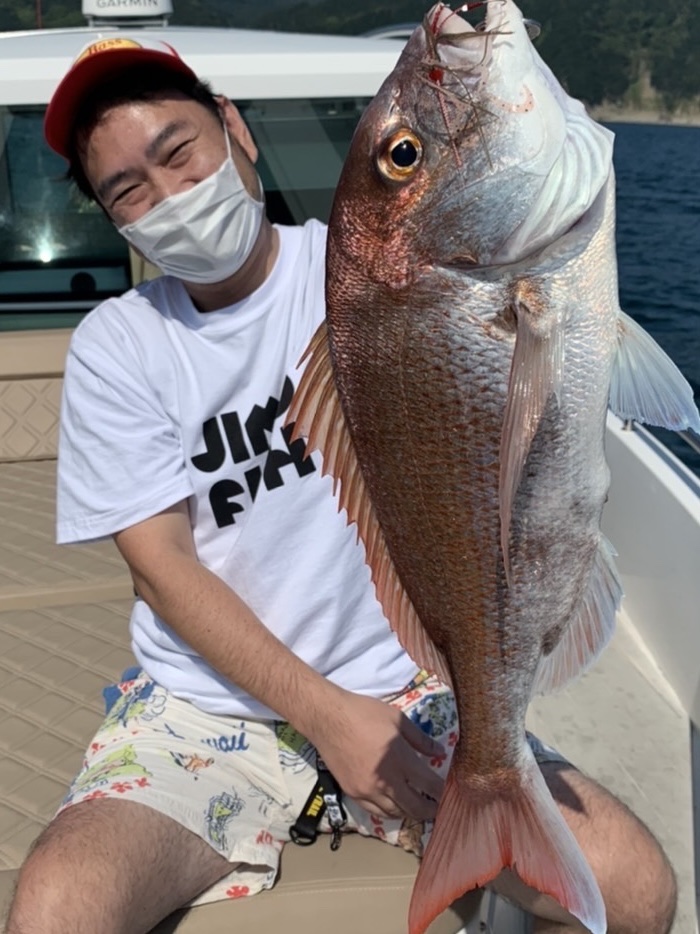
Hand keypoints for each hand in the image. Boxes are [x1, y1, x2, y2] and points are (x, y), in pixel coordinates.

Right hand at [309, 690, 445, 820]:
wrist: (328, 718)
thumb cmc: (364, 713)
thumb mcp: (397, 718)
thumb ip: (420, 739)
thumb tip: (440, 752)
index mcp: (401, 760)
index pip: (429, 785)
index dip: (440, 791)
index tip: (445, 791)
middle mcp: (386, 781)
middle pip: (414, 807)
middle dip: (429, 810)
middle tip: (436, 809)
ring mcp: (367, 791)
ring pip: (394, 813)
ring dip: (408, 813)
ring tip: (416, 809)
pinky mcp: (352, 793)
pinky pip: (374, 811)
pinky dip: (388, 812)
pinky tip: (392, 806)